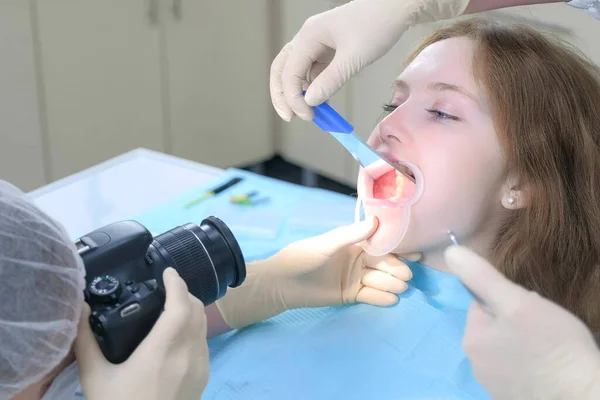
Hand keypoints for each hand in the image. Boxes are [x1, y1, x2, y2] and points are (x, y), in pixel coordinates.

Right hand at [75, 268, 209, 399]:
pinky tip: (176, 334)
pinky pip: (203, 343)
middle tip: (166, 287)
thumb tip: (80, 310)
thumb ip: (87, 342)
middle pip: (197, 311)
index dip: (177, 283)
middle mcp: (188, 355)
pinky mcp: (204, 378)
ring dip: (191, 310)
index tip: (167, 271)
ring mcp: (200, 367)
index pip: (180, 306)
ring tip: (170, 307)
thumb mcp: (96, 378)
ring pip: (202, 326)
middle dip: (184, 293)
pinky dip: (193, 329)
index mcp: (163, 351)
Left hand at [216, 217, 420, 328]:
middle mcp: (358, 259)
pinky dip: (381, 298)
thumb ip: (350, 235)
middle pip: (383, 264)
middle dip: (396, 269)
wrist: (283, 284)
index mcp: (354, 243)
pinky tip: (392, 299)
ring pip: (380, 280)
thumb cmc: (302, 257)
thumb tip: (375, 222)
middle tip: (406, 276)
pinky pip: (371, 296)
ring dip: (391, 284)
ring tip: (400, 288)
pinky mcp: (351, 295)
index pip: (380, 245)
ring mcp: (356, 278)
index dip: (398, 249)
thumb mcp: (326, 245)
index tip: (415, 253)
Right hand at [270, 0, 469, 120]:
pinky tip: (319, 101)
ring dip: (297, 92)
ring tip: (307, 113)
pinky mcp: (327, 49)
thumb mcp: (353, 58)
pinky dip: (312, 87)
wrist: (396, 8)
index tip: (307, 116)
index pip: (289, 72)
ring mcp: (316, 44)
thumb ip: (330, 81)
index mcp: (308, 36)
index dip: (293, 97)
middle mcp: (307, 38)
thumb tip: (310, 101)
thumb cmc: (376, 28)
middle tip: (290, 117)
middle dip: (283, 95)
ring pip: (296, 71)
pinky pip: (312, 71)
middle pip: (283, 69)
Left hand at [444, 246, 599, 399]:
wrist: (582, 396)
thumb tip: (450, 253)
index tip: (529, 308)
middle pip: (493, 326)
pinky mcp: (512, 395)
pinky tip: (547, 364)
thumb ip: (483, 277)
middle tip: (541, 327)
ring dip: (523, 341)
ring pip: (506, 346)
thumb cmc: (551, 345)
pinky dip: (529, 363)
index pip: (482, 304)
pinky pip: (517, 368)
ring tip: (547, 345)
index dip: (507, 299)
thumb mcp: (517, 302)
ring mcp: (493, 383)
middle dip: (515, 320)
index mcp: (471, 339)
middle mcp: (475, 363)